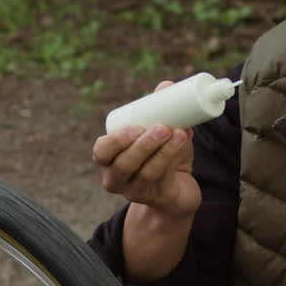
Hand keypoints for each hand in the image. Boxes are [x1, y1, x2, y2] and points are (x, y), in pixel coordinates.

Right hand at [92, 81, 200, 219]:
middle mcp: (116, 179)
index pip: (102, 151)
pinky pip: (164, 179)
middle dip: (143, 145)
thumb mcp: (160, 133)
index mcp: (108, 159)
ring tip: (179, 132)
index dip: (116, 141)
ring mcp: (135, 192)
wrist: (178, 190)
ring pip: (146, 172)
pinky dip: (173, 158)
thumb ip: (160, 110)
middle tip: (162, 127)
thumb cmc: (163, 156)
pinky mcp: (157, 198)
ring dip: (164, 151)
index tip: (135, 127)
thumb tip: (166, 86)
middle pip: (123, 165)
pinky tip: (184, 143)